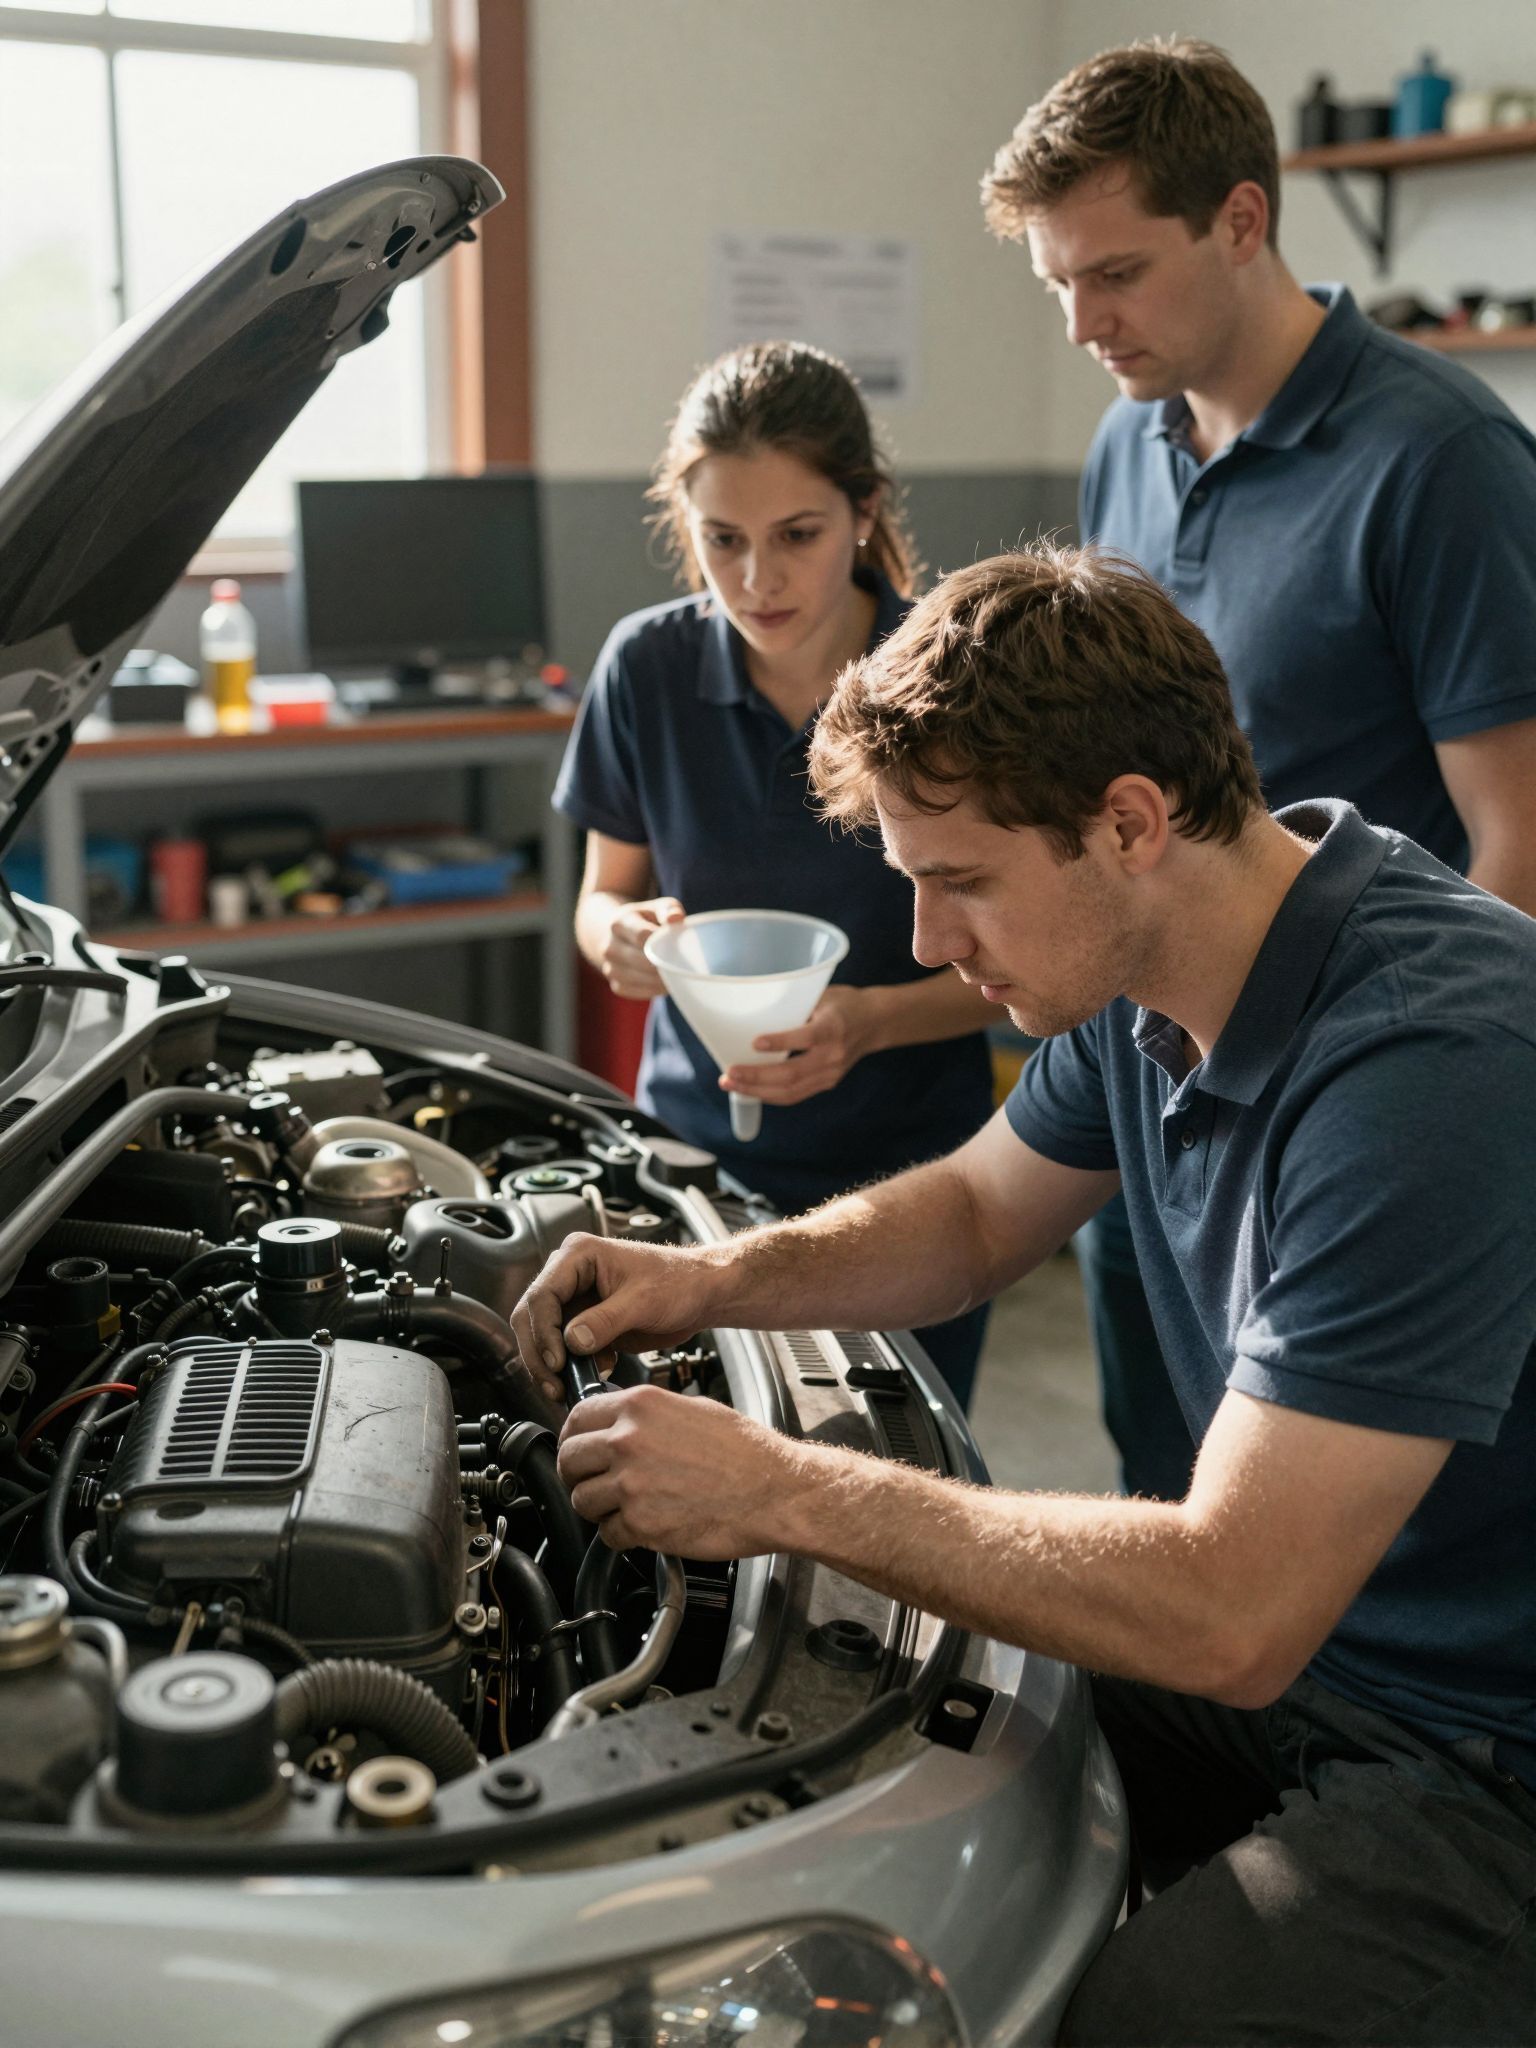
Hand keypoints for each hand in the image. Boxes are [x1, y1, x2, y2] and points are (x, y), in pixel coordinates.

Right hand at [509, 1233, 720, 1402]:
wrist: (701, 1294)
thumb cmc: (679, 1282)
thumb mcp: (643, 1301)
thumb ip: (605, 1321)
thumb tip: (572, 1341)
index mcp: (579, 1255)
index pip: (542, 1295)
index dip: (543, 1332)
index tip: (556, 1362)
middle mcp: (570, 1275)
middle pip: (533, 1317)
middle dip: (540, 1354)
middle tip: (553, 1384)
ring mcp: (577, 1300)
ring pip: (544, 1336)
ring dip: (551, 1365)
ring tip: (565, 1388)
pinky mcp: (586, 1322)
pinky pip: (564, 1348)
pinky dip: (571, 1366)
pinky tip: (595, 1372)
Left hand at [557, 1383, 802, 1556]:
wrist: (774, 1490)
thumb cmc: (744, 1452)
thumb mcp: (691, 1409)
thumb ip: (646, 1415)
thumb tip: (618, 1422)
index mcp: (639, 1406)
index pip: (576, 1418)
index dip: (573, 1436)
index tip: (577, 1448)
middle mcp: (628, 1441)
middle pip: (569, 1461)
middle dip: (577, 1475)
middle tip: (592, 1482)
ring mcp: (631, 1484)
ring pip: (582, 1501)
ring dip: (598, 1508)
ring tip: (624, 1506)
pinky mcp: (641, 1523)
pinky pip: (609, 1534)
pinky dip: (622, 1535)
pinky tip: (643, 1525)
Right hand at [601, 896, 684, 999]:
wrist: (619, 936)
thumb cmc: (647, 920)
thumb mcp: (658, 907)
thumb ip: (669, 909)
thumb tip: (676, 919)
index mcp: (619, 923)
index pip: (642, 936)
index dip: (662, 944)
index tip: (679, 947)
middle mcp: (609, 946)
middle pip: (642, 960)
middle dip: (664, 964)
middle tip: (684, 966)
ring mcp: (610, 968)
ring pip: (639, 980)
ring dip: (661, 980)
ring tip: (677, 975)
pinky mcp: (617, 986)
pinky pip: (638, 992)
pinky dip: (654, 990)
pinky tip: (665, 983)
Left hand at [722, 984, 874, 1106]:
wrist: (876, 1022)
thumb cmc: (844, 1004)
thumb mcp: (822, 996)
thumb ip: (796, 1008)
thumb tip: (754, 1016)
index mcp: (833, 1028)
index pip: (805, 1038)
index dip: (779, 1042)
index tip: (754, 1042)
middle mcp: (833, 1055)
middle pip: (791, 1074)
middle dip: (756, 1077)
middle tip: (728, 1073)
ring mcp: (831, 1074)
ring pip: (790, 1091)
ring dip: (757, 1091)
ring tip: (731, 1084)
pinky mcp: (827, 1083)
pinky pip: (795, 1094)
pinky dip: (770, 1094)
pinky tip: (750, 1089)